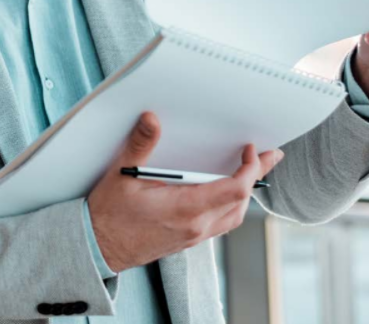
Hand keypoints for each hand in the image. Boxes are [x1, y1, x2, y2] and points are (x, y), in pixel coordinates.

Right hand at [87, 111, 282, 272]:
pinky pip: (220, 223)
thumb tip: (151, 119)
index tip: (251, 149)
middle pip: (240, 202)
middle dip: (257, 176)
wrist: (98, 248)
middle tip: (270, 156)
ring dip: (245, 193)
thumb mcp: (122, 173)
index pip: (233, 190)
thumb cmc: (109, 214)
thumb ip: (141, 145)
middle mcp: (195, 226)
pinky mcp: (187, 240)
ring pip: (233, 216)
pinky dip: (231, 204)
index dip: (249, 168)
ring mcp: (193, 236)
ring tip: (253, 172)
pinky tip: (224, 191)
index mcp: (185, 209)